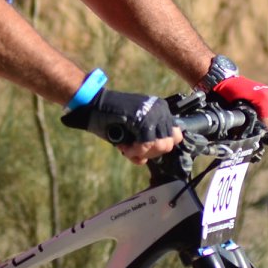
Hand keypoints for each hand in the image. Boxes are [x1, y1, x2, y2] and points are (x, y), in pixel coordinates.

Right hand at [61, 88, 178, 162]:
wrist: (93, 105)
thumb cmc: (109, 118)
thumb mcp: (131, 131)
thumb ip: (142, 144)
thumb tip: (144, 161)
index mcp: (161, 110)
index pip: (174, 136)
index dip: (158, 148)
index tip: (143, 149)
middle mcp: (161, 110)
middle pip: (169, 143)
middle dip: (151, 153)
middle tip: (134, 151)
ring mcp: (153, 113)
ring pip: (161, 145)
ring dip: (143, 153)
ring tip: (127, 149)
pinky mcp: (143, 118)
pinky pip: (146, 145)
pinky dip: (135, 151)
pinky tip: (124, 148)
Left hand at [210, 74, 267, 135]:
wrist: (232, 81)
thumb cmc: (232, 95)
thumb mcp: (237, 109)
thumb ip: (247, 122)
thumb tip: (255, 136)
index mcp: (264, 99)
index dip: (266, 134)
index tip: (260, 140)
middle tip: (262, 138)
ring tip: (262, 130)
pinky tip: (264, 122)